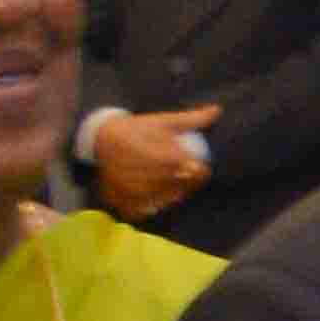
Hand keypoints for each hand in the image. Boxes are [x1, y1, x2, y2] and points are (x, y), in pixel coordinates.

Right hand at [85, 107, 217, 216]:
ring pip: (166, 201)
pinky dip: (150, 204)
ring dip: (171, 194)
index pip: (198, 174)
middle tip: (181, 174)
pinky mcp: (125, 201)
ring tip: (167, 182)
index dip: (201, 171)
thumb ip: (192, 119)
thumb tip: (217, 110)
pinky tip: (152, 193)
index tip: (197, 166)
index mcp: (167, 159)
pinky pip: (145, 210)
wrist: (102, 137)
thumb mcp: (164, 121)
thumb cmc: (138, 128)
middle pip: (184, 189)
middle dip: (188, 183)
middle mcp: (154, 179)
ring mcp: (138, 193)